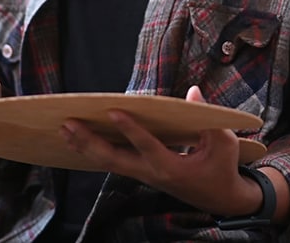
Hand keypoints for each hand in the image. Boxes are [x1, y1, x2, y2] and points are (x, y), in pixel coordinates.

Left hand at [59, 86, 262, 216]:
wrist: (221, 198)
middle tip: (70, 123)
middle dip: (90, 141)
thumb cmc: (223, 167)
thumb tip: (191, 91)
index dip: (130, 129)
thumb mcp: (224, 142)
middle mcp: (151, 173)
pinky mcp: (140, 173)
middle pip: (114, 159)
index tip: (113, 111)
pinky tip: (77, 140)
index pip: (146, 145)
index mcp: (171, 167)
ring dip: (85, 146)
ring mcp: (143, 175)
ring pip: (108, 162)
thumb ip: (207, 118)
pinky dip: (94, 151)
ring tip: (65, 129)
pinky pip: (112, 163)